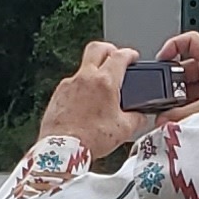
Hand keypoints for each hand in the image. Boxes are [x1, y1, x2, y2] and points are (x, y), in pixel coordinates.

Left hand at [36, 41, 160, 157]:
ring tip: (102, 87)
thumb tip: (140, 116)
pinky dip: (81, 88)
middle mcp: (85, 78)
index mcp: (104, 82)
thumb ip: (136, 118)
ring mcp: (68, 85)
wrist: (64, 150)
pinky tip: (86, 103)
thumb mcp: (124, 129)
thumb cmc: (89, 139)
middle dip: (109, 49)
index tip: (133, 57)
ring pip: (83, 67)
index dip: (130, 54)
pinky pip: (72, 84)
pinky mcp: (58, 95)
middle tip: (116, 58)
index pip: (120, 56)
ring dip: (94, 72)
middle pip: (97, 48)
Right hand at [151, 30, 198, 117]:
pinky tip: (186, 118)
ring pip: (191, 85)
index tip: (161, 59)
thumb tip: (162, 118)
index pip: (190, 40)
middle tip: (165, 97)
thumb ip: (179, 114)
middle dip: (174, 84)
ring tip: (175, 112)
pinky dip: (190, 106)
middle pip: (186, 67)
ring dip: (181, 99)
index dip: (172, 45)